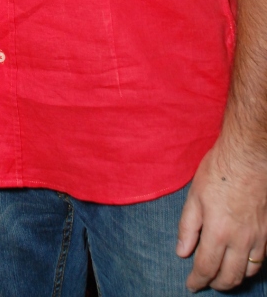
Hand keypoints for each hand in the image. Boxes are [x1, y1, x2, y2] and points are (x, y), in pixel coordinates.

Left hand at [177, 138, 266, 290]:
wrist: (249, 156)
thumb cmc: (219, 171)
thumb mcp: (195, 196)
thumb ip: (188, 227)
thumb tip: (182, 252)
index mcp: (218, 232)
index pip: (206, 267)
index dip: (197, 280)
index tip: (191, 286)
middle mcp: (240, 240)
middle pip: (229, 276)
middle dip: (216, 283)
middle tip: (206, 282)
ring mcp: (258, 237)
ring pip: (249, 271)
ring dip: (235, 277)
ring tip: (223, 275)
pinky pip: (262, 258)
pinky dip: (251, 266)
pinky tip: (243, 261)